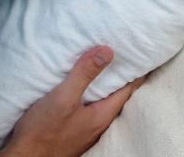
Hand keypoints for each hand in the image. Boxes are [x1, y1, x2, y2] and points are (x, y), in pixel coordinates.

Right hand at [0, 46, 142, 156]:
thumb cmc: (42, 131)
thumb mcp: (64, 97)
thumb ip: (84, 74)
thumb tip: (108, 51)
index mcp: (102, 115)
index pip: (129, 88)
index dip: (137, 70)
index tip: (141, 53)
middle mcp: (99, 123)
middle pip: (118, 95)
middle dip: (122, 75)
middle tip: (125, 54)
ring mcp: (87, 128)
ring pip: (103, 101)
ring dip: (105, 84)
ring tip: (104, 65)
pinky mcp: (74, 130)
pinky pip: (90, 107)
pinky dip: (91, 93)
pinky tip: (83, 87)